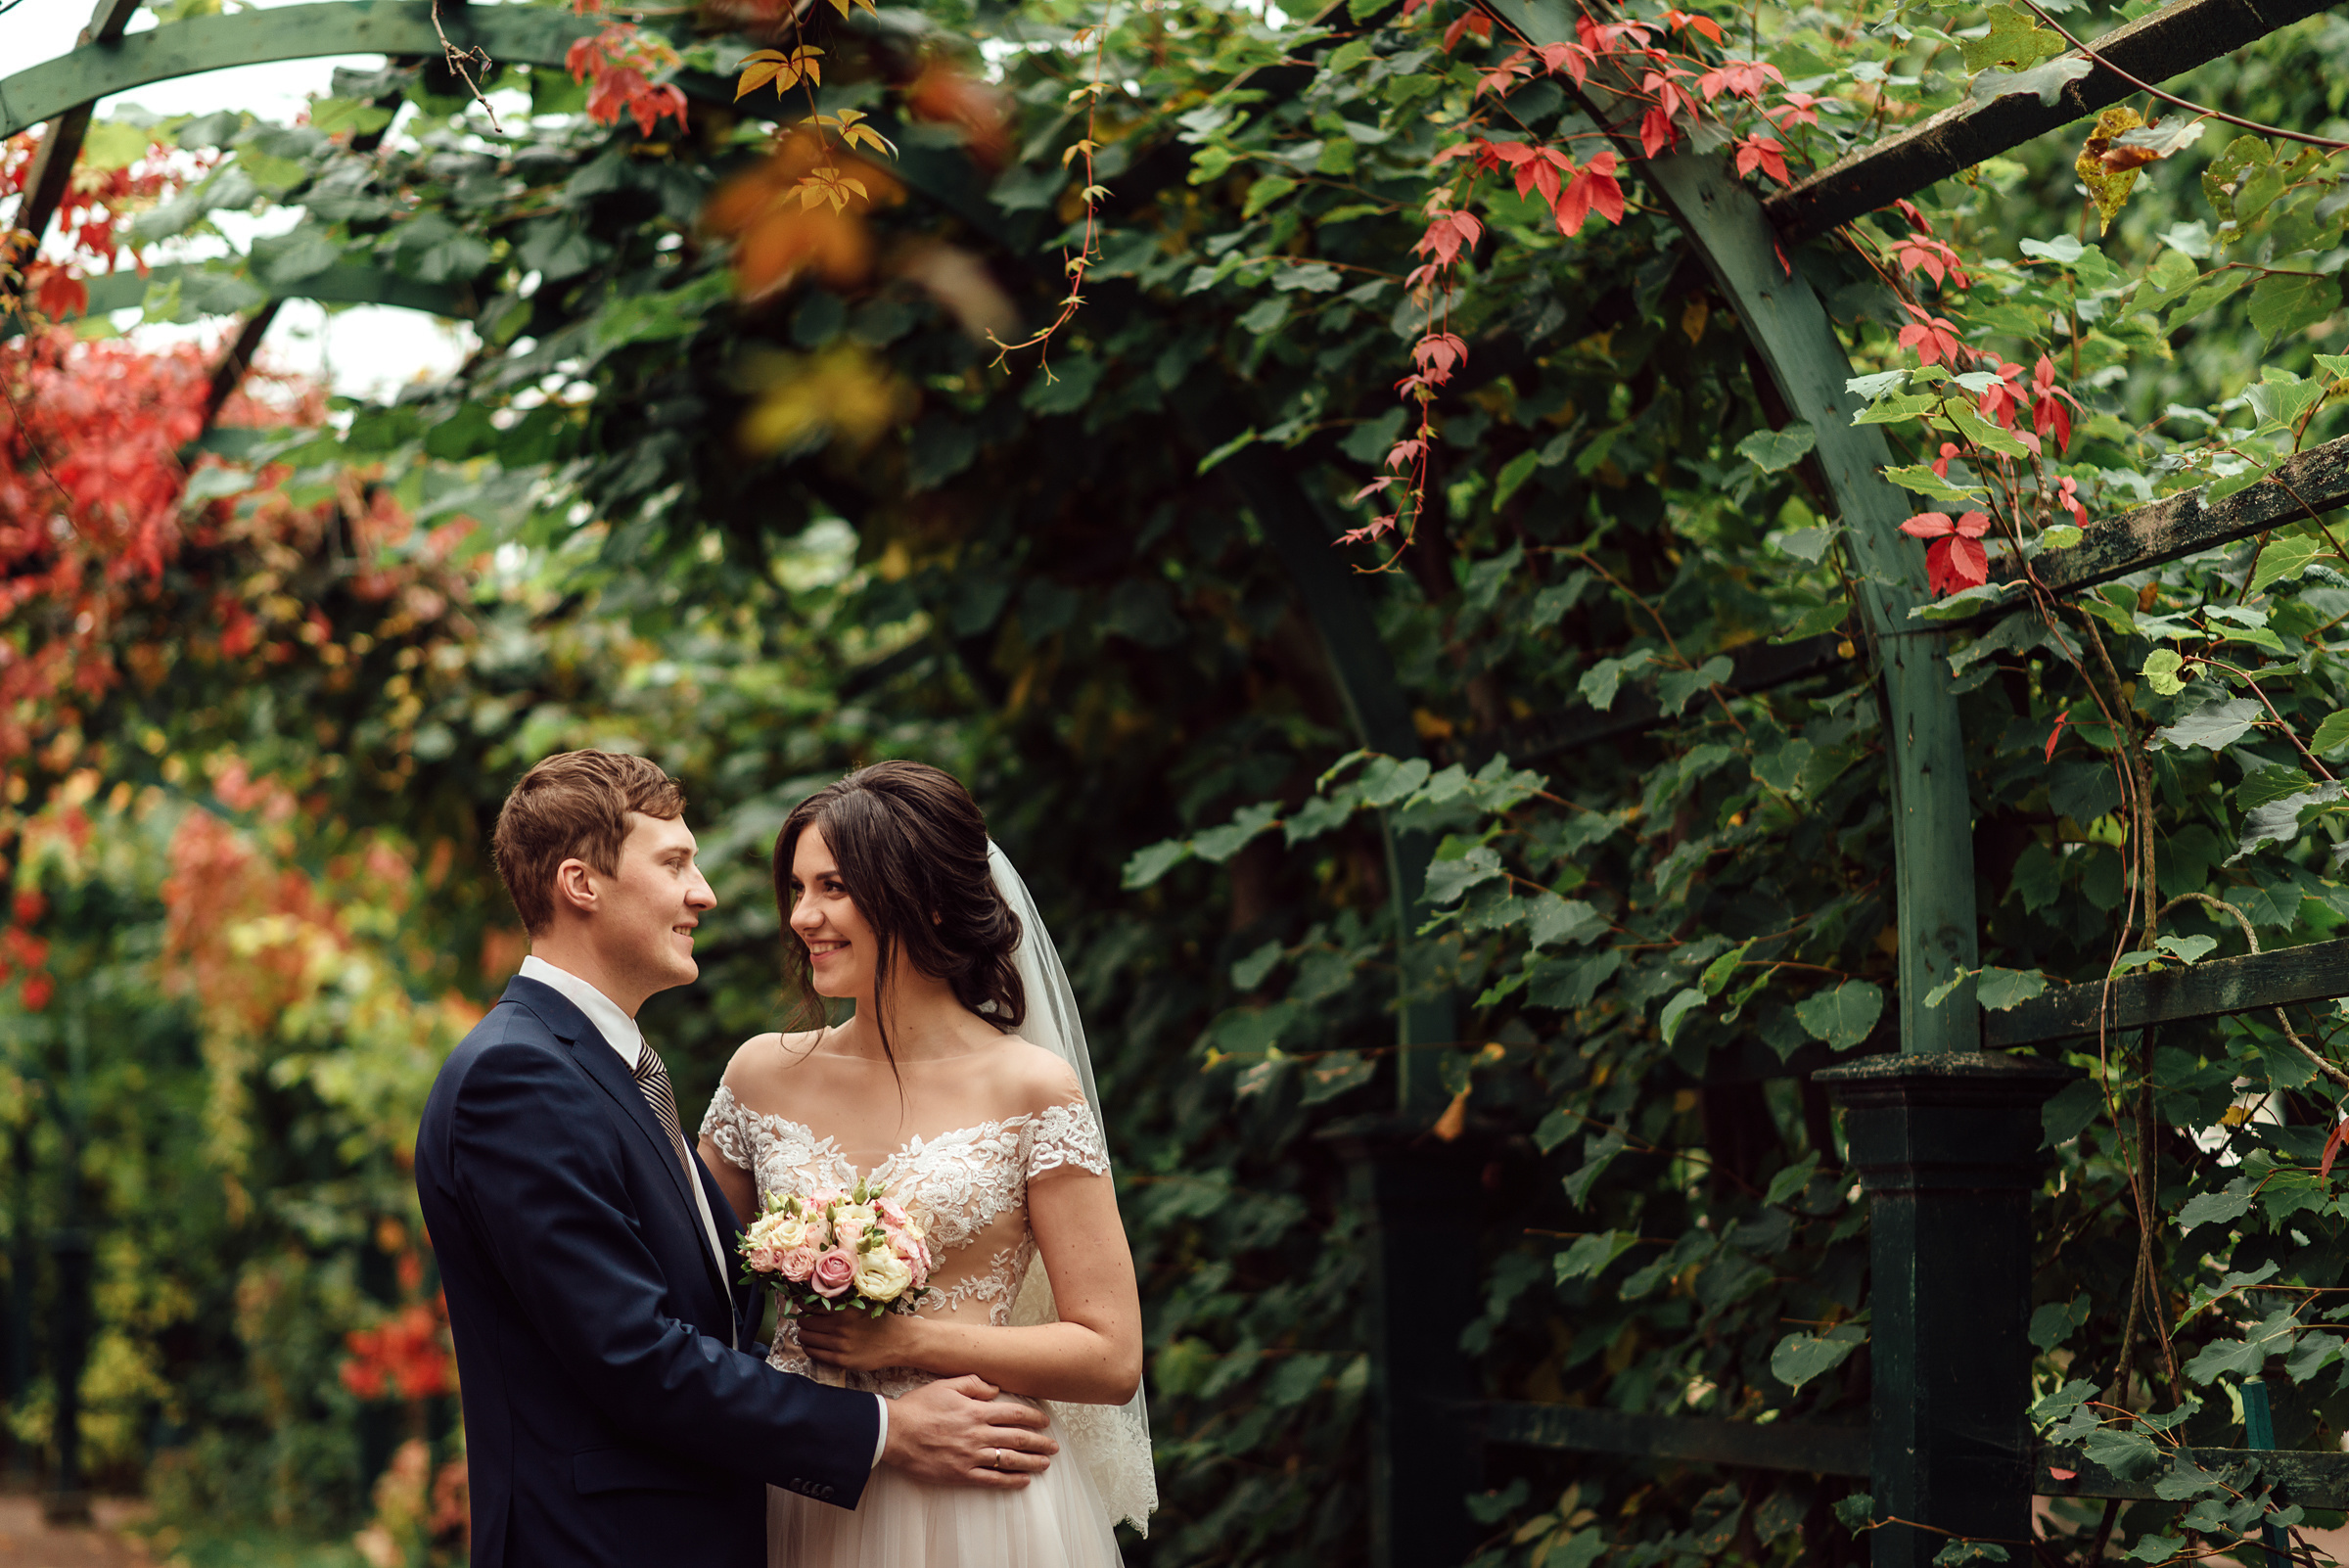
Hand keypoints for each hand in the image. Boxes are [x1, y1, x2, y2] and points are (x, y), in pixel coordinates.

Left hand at [795, 1303, 925, 1373]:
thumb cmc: (877, 1320)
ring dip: (804, 1335)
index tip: (802, 1306)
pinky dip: (810, 1348)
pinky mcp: (840, 1360)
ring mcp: (839, 1345)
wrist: (896, 1341)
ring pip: (806, 1338)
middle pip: (804, 1322)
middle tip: (806, 1321)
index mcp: (843, 1309)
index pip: (809, 1306)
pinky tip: (815, 1345)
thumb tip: (813, 1297)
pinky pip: (813, 1354)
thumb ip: (839, 1302)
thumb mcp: (859, 1304)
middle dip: (802, 1321)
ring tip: (810, 1333)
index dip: (802, 1306)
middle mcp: (839, 1326)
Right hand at [882, 1375, 1057, 1488]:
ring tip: (1046, 1464)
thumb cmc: (918, 1407)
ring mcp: (970, 1456)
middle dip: (1040, 1443)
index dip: (1033, 1418)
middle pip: (1018, 1438)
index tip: (1045, 1422)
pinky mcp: (960, 1474)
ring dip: (1031, 1462)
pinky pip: (991, 1479)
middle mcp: (978, 1434)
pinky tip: (1023, 1481)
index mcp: (976, 1411)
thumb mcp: (946, 1385)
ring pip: (1009, 1460)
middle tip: (1054, 1446)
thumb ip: (973, 1384)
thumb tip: (995, 1388)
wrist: (894, 1433)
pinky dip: (1010, 1481)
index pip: (1014, 1414)